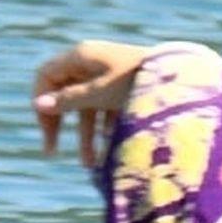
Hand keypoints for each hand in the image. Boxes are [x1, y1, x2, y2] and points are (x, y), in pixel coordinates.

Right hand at [32, 40, 148, 166]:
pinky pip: (108, 110)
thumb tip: (39, 105)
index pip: (46, 76)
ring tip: (91, 166)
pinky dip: (107, 129)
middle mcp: (92, 62)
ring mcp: (110, 75)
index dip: (41, 101)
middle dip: (59, 124)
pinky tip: (112, 151)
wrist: (182, 79)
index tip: (44, 129)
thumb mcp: (100, 94)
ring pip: (88, 107)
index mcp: (81, 56)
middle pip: (64, 93)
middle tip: (51, 151)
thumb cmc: (138, 81)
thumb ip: (70, 101)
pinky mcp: (127, 88)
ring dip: (86, 136)